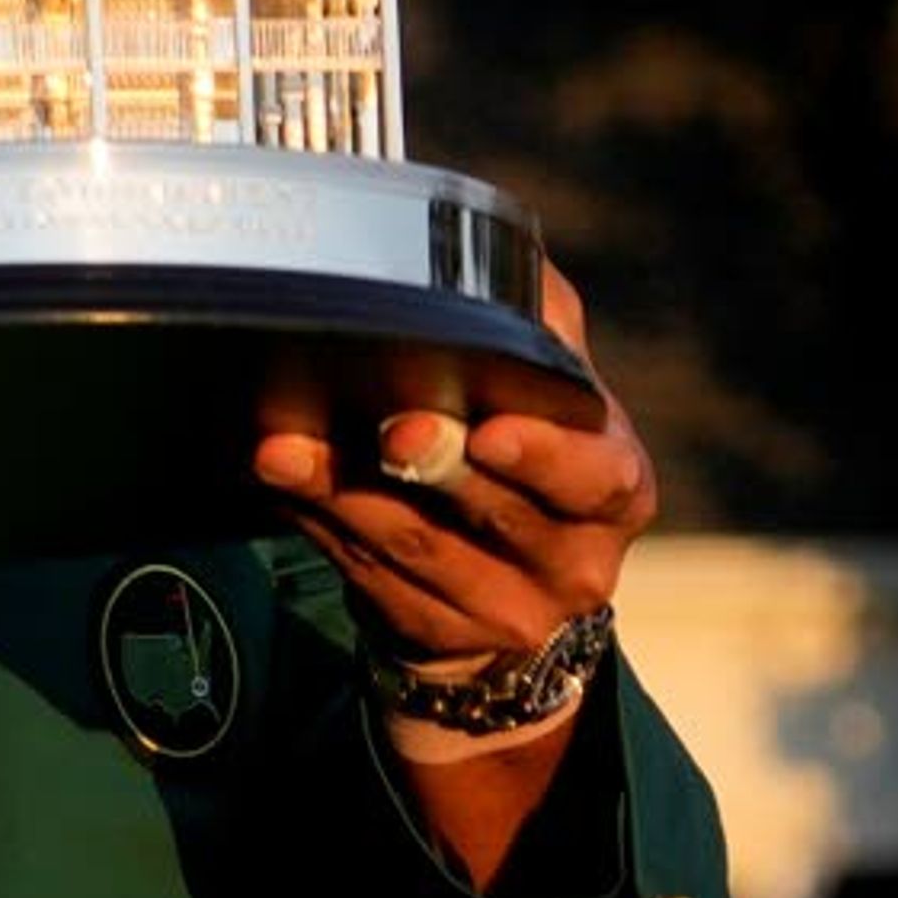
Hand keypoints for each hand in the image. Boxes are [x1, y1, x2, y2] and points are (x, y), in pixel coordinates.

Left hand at [249, 262, 655, 661]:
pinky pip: (368, 576)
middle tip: (386, 428)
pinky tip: (281, 481)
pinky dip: (318, 523)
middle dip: (433, 469)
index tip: (491, 429)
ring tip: (290, 447)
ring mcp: (506, 611)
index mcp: (616, 486)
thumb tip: (490, 262)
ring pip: (418, 550)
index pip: (595, 475)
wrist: (507, 572)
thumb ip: (537, 320)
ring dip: (348, 493)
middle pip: (496, 515)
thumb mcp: (551, 382)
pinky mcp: (435, 634)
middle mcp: (574, 560)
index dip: (544, 456)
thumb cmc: (526, 446)